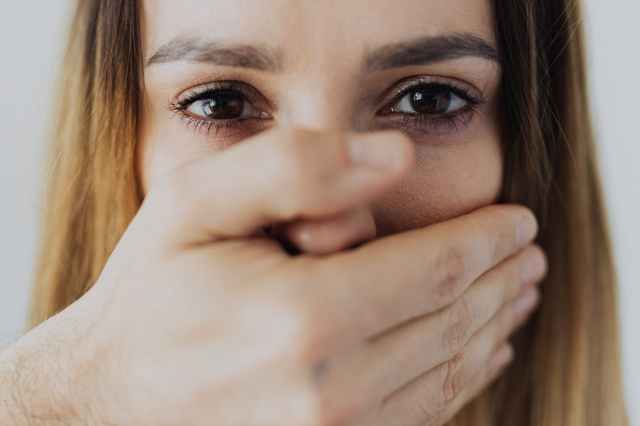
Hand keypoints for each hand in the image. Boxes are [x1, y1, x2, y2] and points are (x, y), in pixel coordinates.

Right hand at [14, 127, 543, 425]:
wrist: (107, 402)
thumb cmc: (149, 297)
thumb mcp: (196, 205)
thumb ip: (293, 166)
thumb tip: (394, 157)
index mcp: (303, 319)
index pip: (437, 269)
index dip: (488, 239)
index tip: (519, 220)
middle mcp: (331, 391)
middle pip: (454, 321)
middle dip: (502, 279)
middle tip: (529, 252)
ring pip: (452, 372)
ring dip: (494, 325)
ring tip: (519, 294)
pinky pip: (426, 415)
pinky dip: (464, 376)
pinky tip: (479, 350)